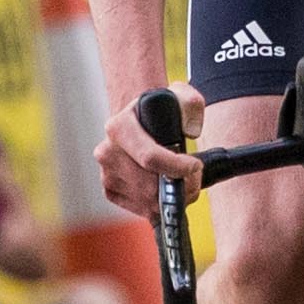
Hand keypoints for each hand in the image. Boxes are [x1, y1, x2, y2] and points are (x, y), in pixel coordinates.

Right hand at [95, 81, 201, 223]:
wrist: (138, 121)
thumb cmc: (159, 110)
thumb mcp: (179, 95)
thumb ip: (192, 105)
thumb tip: (192, 132)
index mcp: (119, 128)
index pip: (150, 157)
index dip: (177, 167)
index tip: (196, 165)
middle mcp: (107, 152)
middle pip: (149, 185)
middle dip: (179, 186)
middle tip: (195, 177)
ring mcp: (107, 174)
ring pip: (147, 201)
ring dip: (172, 198)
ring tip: (186, 183)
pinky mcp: (111, 190)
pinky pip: (141, 208)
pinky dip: (160, 204)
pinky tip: (168, 189)